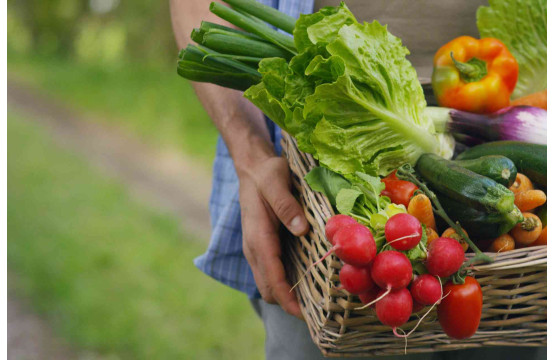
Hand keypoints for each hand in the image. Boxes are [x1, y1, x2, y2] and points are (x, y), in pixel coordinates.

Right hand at [238, 155, 308, 318]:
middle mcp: (254, 248)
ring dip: (287, 296)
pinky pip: (272, 272)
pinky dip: (285, 283)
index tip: (306, 315)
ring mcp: (256, 249)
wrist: (252, 167)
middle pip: (268, 289)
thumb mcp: (276, 181)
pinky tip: (306, 281)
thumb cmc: (266, 173)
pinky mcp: (262, 246)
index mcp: (258, 237)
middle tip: (319, 312)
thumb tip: (300, 229)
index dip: (288, 300)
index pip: (271, 278)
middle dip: (289, 304)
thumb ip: (286, 205)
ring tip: (316, 302)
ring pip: (268, 284)